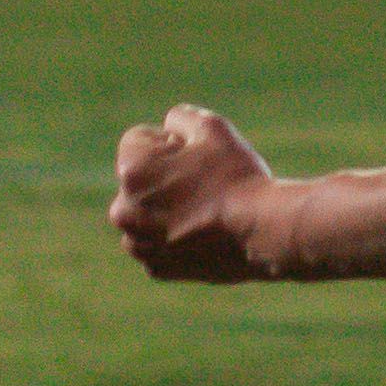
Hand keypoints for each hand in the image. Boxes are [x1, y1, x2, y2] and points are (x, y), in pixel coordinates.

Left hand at [111, 104, 286, 281]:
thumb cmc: (236, 177)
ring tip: (206, 212)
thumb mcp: (211, 127)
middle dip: (164, 177)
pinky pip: (160, 245)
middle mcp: (123, 209)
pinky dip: (176, 240)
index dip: (173, 143)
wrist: (262, 233)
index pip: (140, 141)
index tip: (200, 159)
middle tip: (205, 185)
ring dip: (167, 210)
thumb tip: (168, 127)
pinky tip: (205, 235)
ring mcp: (138, 244)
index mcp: (130, 169)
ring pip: (147, 215)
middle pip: (142, 180)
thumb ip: (179, 117)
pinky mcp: (157, 268)